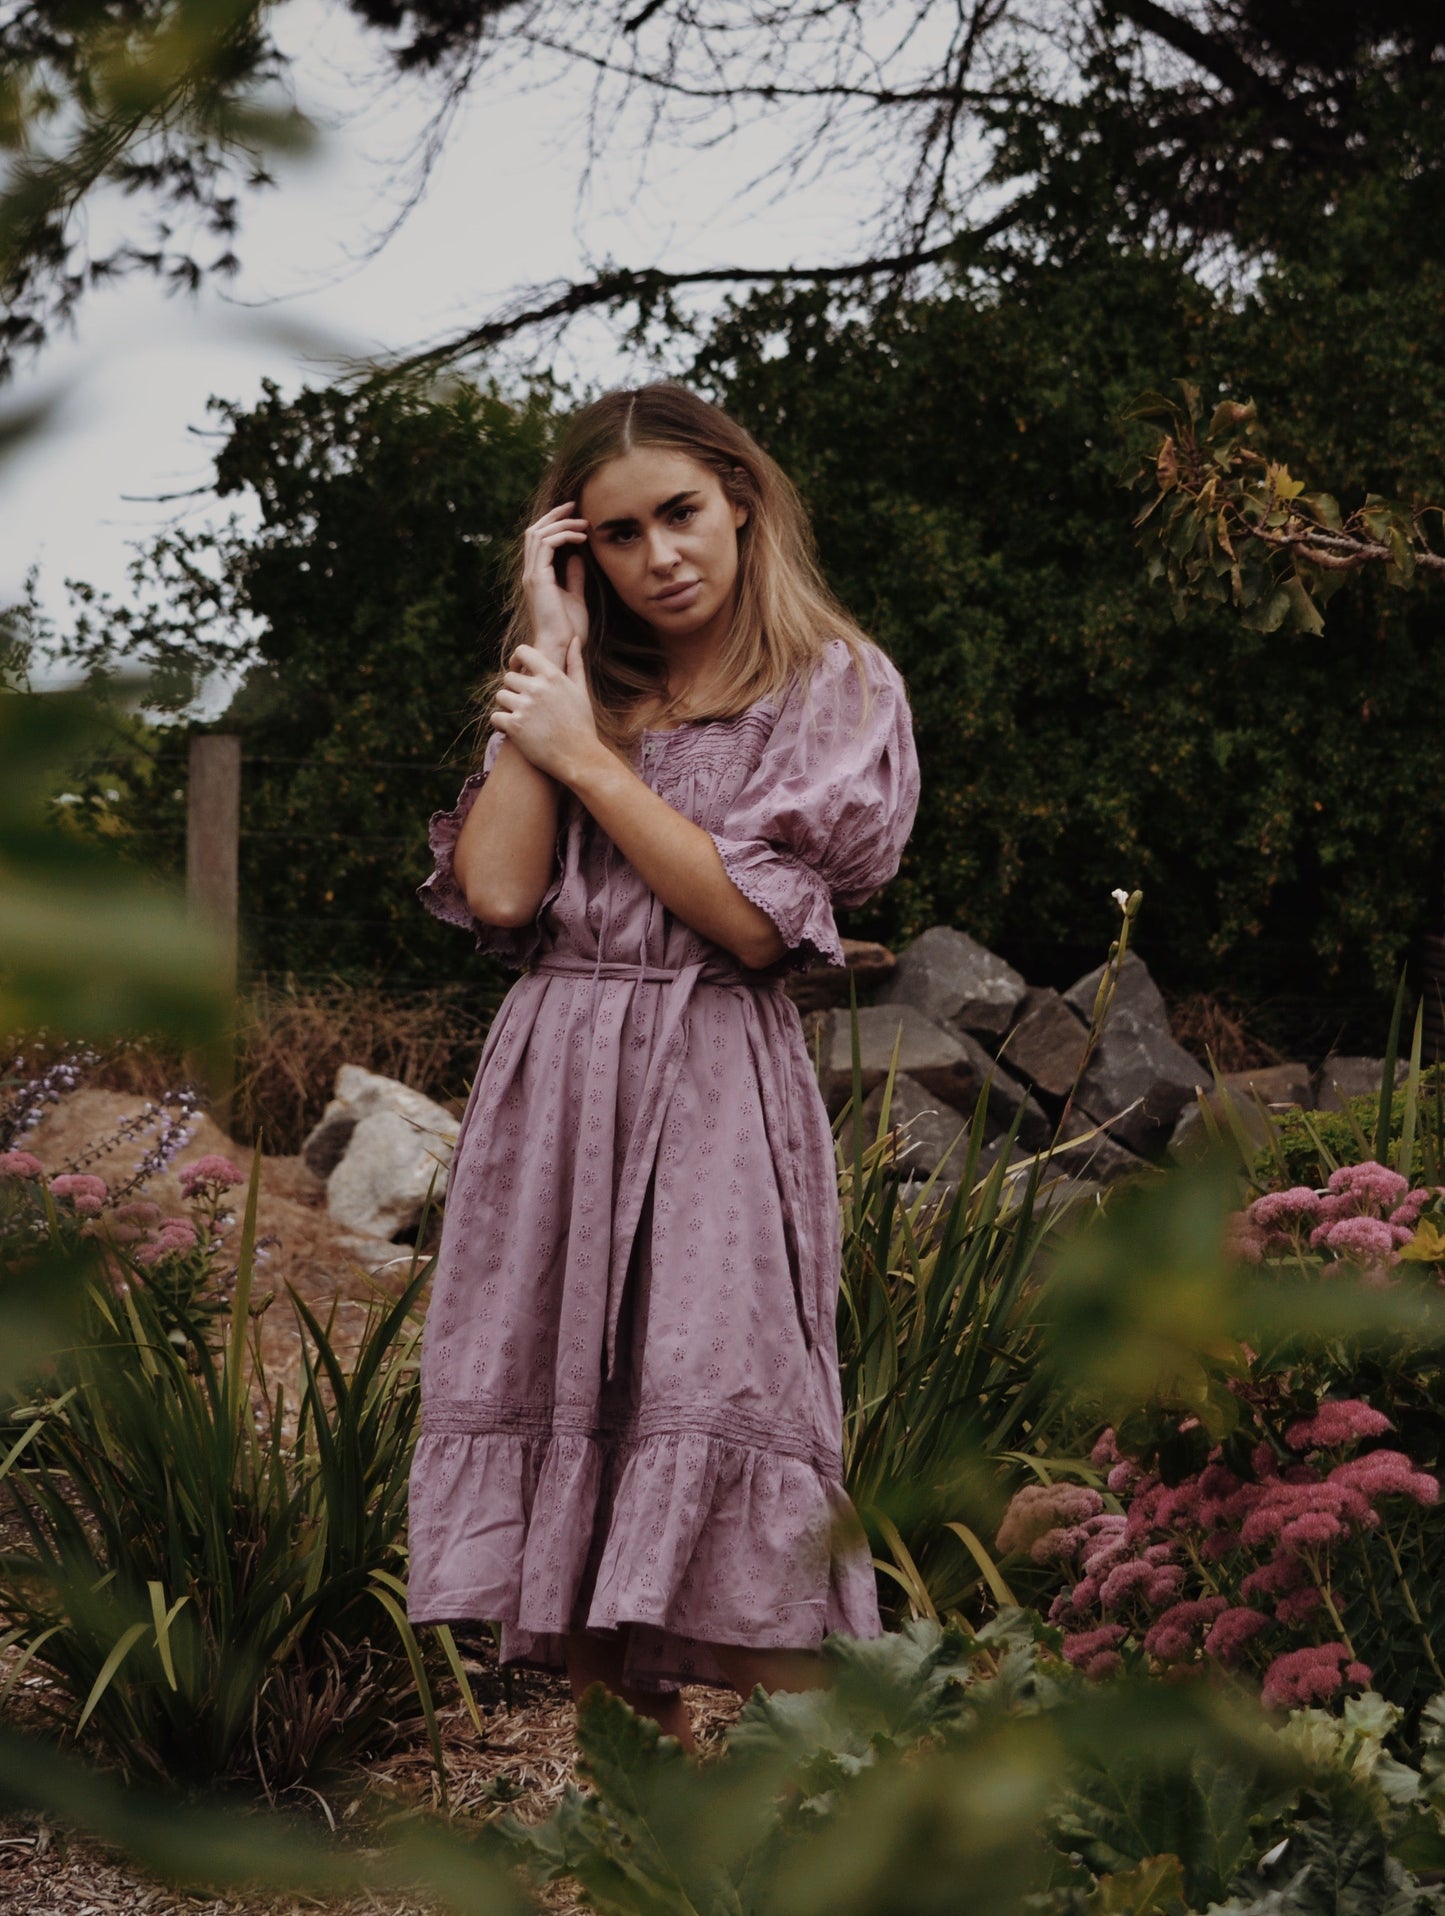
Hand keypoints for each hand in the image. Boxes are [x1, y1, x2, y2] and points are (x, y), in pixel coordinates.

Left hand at [490, 637, 600, 784]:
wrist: (580, 757)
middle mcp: (537, 688)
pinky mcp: (515, 726)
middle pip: (508, 678)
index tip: (518, 672)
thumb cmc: (582, 724)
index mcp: (552, 676)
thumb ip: (575, 662)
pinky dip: (500, 724)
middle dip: (513, 690)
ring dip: (506, 707)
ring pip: (500, 697)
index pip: (522, 652)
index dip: (516, 660)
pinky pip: (495, 717)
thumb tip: (575, 638)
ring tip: (520, 719)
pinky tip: (512, 730)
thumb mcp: (581, 690)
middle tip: (524, 705)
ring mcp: (524, 707)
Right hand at [522, 500, 588, 665]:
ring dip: (561, 523)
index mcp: (537, 577)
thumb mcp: (575, 597)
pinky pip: (547, 545)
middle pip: (534, 531)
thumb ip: (574, 577)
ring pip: (538, 534)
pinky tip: (581, 538)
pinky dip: (564, 536)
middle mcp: (531, 573)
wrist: (561, 647)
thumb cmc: (568, 630)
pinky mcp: (539, 578)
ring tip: (583, 522)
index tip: (575, 516)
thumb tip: (577, 557)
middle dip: (555, 515)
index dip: (554, 524)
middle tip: (575, 506)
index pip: (539, 541)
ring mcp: (532, 575)